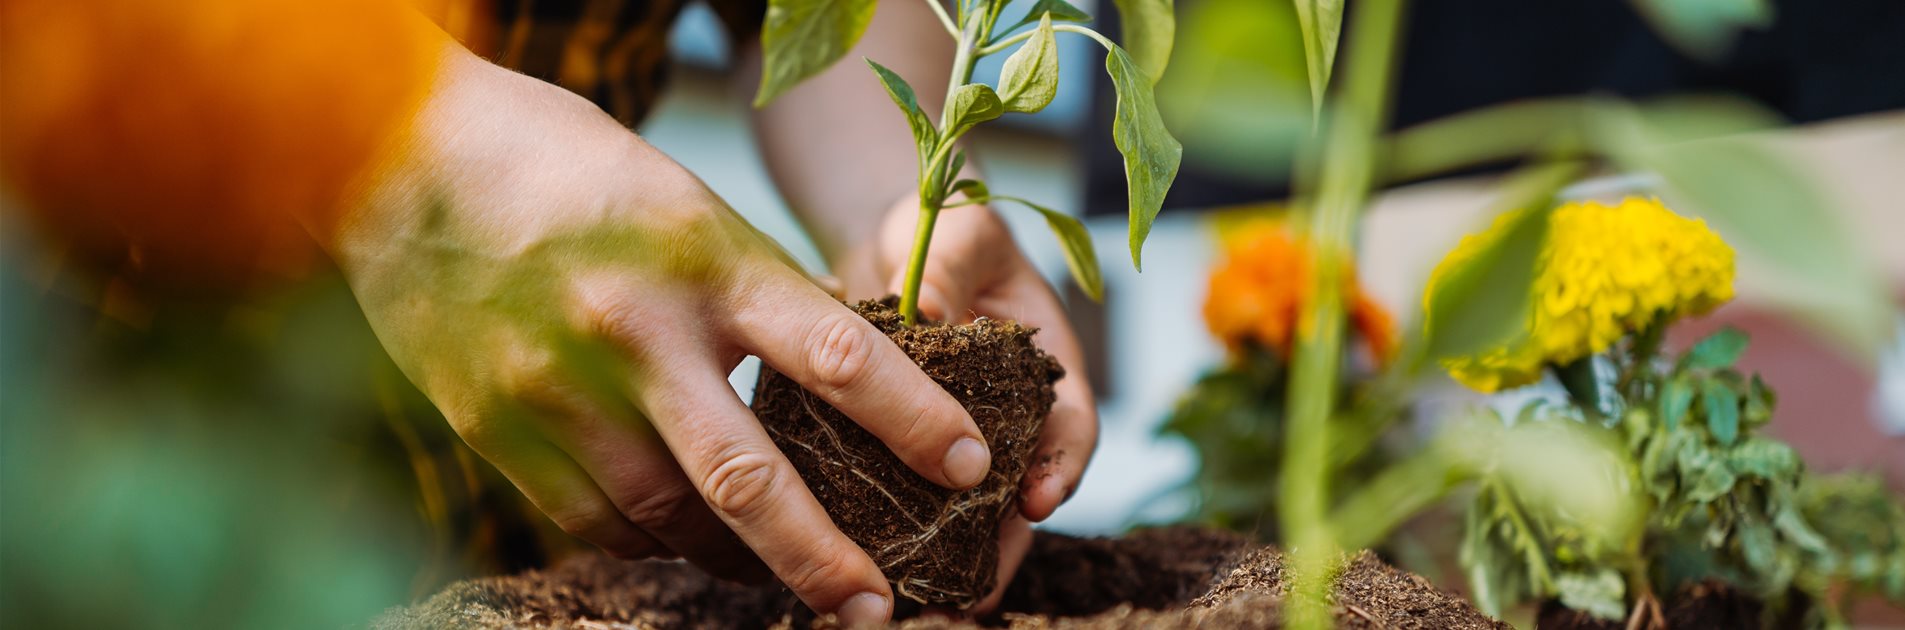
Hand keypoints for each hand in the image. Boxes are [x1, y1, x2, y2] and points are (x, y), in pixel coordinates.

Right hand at [332, 48, 991, 623]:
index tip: (970, 467)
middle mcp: (636, 331)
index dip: (913, 421)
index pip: (836, 355)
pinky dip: (650, 539)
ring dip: (738, 560)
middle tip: (878, 606)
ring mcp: (557, 387)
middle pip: (749, 478)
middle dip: (823, 557)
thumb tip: (841, 392)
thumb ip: (757, 299)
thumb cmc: (576, 176)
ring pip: (669, 516)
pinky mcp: (496, 427)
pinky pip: (592, 520)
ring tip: (789, 576)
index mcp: (705, 261)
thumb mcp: (691, 211)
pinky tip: (683, 538)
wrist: (407, 156)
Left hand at [837, 200, 1100, 613]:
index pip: (1071, 429)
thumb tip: (918, 311)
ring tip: (931, 603)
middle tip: (976, 590)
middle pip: (1021, 494)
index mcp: (1047, 368)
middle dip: (1003, 544)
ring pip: (968, 512)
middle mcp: (1012, 417)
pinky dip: (901, 537)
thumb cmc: (948, 225)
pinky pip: (910, 500)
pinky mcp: (906, 451)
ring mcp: (961, 440)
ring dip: (954, 560)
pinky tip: (874, 570)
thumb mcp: (959, 233)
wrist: (896, 238)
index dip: (1061, 470)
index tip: (1037, 502)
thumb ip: (949, 270)